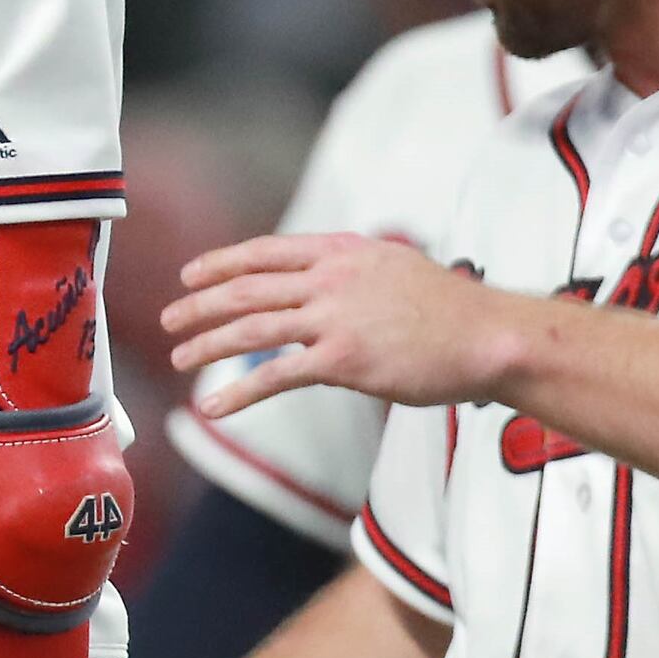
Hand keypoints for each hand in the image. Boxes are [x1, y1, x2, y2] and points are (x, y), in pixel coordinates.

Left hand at [163, 235, 514, 417]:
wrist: (489, 335)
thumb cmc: (451, 310)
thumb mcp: (395, 268)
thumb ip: (352, 272)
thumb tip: (322, 286)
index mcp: (343, 251)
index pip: (267, 251)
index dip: (222, 263)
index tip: (191, 275)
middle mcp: (332, 278)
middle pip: (248, 287)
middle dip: (200, 304)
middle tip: (169, 320)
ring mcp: (335, 317)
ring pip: (252, 327)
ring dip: (208, 344)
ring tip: (179, 358)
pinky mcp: (342, 359)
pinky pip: (276, 375)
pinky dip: (238, 393)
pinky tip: (213, 407)